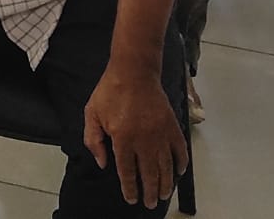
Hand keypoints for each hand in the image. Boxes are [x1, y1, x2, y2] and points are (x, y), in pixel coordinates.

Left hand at [82, 62, 187, 206]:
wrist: (134, 71)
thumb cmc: (110, 91)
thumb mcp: (92, 113)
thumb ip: (93, 140)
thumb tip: (103, 163)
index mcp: (122, 138)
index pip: (127, 172)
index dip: (130, 188)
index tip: (132, 199)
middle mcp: (143, 140)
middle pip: (149, 174)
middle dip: (150, 191)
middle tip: (151, 203)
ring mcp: (160, 134)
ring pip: (166, 166)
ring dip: (166, 183)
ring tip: (164, 194)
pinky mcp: (171, 125)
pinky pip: (180, 150)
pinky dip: (181, 163)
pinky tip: (179, 172)